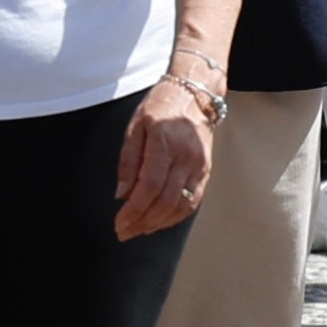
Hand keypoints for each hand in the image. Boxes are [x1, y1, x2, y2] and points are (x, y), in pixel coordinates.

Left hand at [115, 77, 218, 239]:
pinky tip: (160, 222)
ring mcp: (199, 165)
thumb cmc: (161, 107)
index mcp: (165, 142)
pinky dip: (176, 217)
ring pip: (182, 206)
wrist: (195, 93)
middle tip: (125, 232)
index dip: (134, 209)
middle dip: (143, 222)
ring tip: (139, 230)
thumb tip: (121, 194)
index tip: (119, 222)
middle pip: (166, 201)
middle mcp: (186, 157)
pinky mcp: (206, 171)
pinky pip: (193, 201)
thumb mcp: (135, 126)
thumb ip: (128, 161)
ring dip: (159, 224)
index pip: (150, 185)